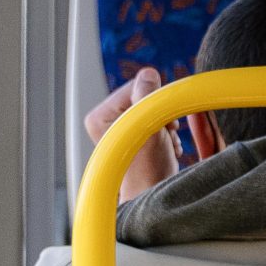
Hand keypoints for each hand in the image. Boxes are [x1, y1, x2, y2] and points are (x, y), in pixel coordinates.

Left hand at [84, 66, 180, 200]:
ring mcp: (119, 129)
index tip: (158, 122)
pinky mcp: (133, 135)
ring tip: (164, 144)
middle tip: (163, 134)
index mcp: (99, 116)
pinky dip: (166, 130)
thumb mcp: (149, 127)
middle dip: (161, 112)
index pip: (136, 85)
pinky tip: (165, 146)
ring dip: (166, 123)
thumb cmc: (148, 171)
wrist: (156, 192)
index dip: (155, 100)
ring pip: (153, 108)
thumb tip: (148, 73)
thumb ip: (147, 96)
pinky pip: (155, 118)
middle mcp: (106, 121)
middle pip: (144, 96)